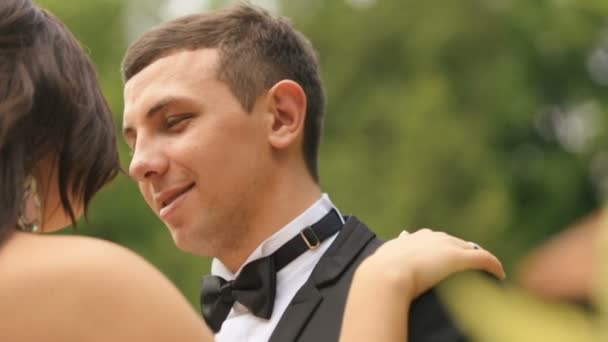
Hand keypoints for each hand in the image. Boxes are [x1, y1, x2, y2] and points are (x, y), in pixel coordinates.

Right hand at [356, 228, 504, 299]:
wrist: (385, 276)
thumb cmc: (378, 275)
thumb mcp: (381, 266)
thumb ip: (384, 266)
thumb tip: (375, 277)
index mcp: (412, 239)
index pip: (433, 241)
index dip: (440, 251)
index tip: (443, 262)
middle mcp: (431, 237)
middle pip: (452, 242)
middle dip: (460, 252)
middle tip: (466, 267)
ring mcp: (446, 247)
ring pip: (469, 249)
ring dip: (476, 259)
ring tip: (483, 271)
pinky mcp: (460, 258)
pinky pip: (483, 259)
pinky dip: (492, 266)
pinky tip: (499, 274)